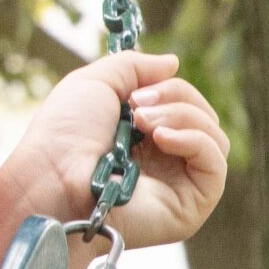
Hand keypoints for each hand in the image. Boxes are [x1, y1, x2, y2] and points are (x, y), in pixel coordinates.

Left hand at [13, 49, 228, 250]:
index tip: (135, 94)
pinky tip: (163, 138)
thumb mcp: (95, 82)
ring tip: (144, 123)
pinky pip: (216, 165)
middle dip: (177, 97)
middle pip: (204, 116)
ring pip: (214, 137)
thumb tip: (173, 62)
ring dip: (184, 116)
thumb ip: (134, 66)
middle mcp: (165, 160)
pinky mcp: (189, 206)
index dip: (170, 88)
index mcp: (144, 134)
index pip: (185, 103)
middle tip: (138, 107)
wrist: (52, 178)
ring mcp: (179, 185)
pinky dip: (195, 140)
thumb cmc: (63, 134)